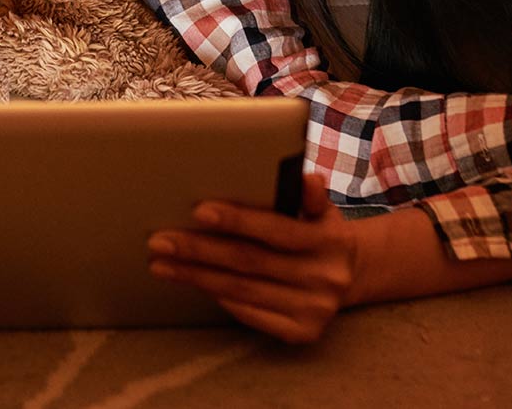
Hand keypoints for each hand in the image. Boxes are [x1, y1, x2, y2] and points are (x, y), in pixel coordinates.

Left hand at [147, 173, 354, 343]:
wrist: (351, 274)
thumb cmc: (320, 231)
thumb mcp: (322, 208)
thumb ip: (309, 194)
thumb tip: (306, 179)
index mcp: (330, 240)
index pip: (276, 229)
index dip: (237, 220)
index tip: (198, 211)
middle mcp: (325, 277)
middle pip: (250, 262)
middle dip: (200, 250)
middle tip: (160, 241)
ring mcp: (314, 309)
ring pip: (242, 290)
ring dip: (197, 276)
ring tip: (162, 264)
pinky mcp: (302, 332)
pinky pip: (250, 314)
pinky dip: (219, 297)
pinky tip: (195, 283)